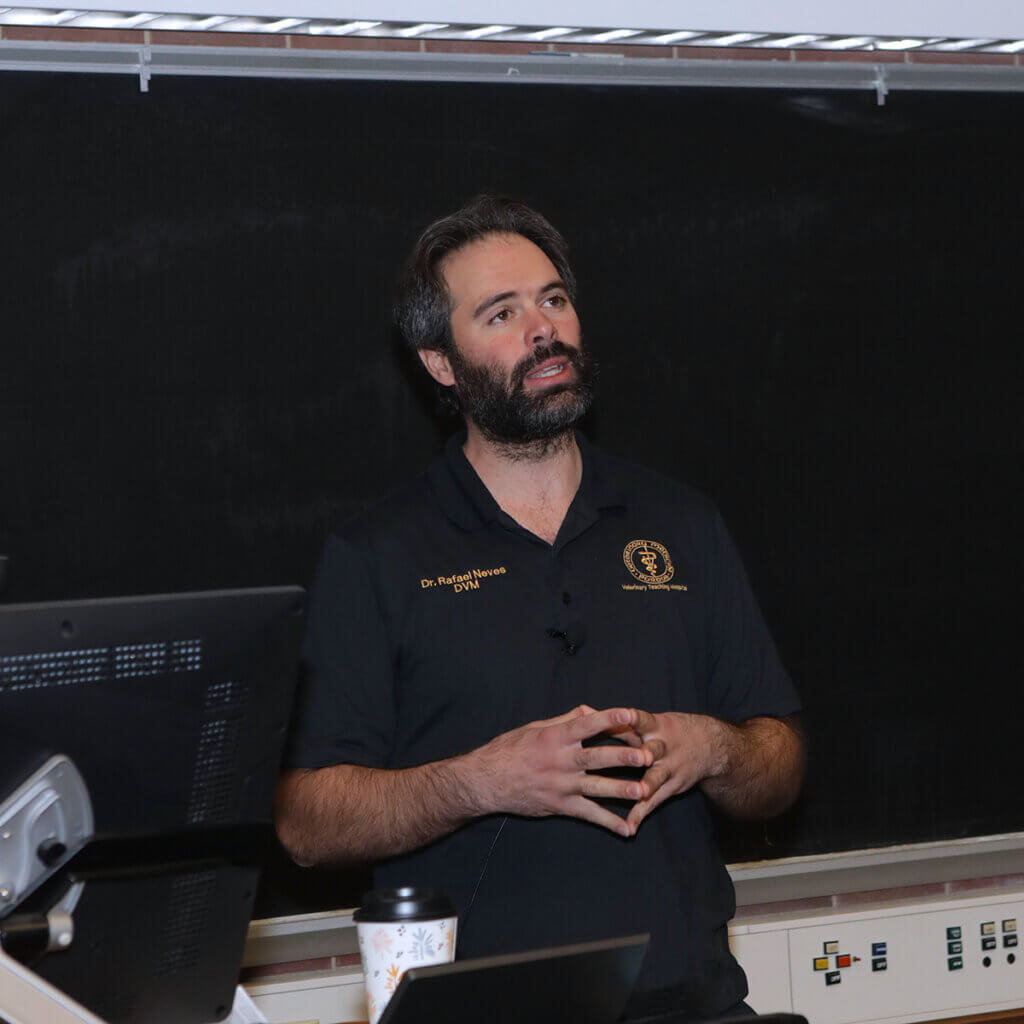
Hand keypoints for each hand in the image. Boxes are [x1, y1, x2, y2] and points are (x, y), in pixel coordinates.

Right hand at [465, 706, 658, 837]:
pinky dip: (608, 822)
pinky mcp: (559, 806)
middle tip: (648, 755)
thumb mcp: (534, 728)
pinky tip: (628, 828)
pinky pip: (588, 815)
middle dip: (623, 756)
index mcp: (554, 737)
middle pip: (596, 757)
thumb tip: (589, 711)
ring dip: (621, 789)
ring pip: (596, 788)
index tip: (631, 713)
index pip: (586, 725)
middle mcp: (559, 761)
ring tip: (644, 790)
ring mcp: (560, 786)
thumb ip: (564, 720)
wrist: (485, 781)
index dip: (609, 718)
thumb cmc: (509, 749)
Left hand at [622, 711, 729, 832]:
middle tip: (642, 756)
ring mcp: (669, 768)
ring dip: (649, 783)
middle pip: (654, 749)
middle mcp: (663, 747)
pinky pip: (655, 801)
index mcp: (655, 727)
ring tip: (639, 792)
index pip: (644, 719)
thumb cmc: (669, 730)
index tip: (627, 715)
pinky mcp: (671, 787)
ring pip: (657, 776)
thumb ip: (620, 721)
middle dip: (647, 752)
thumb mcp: (650, 722)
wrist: (710, 746)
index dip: (635, 717)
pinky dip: (642, 813)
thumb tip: (585, 712)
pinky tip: (630, 827)